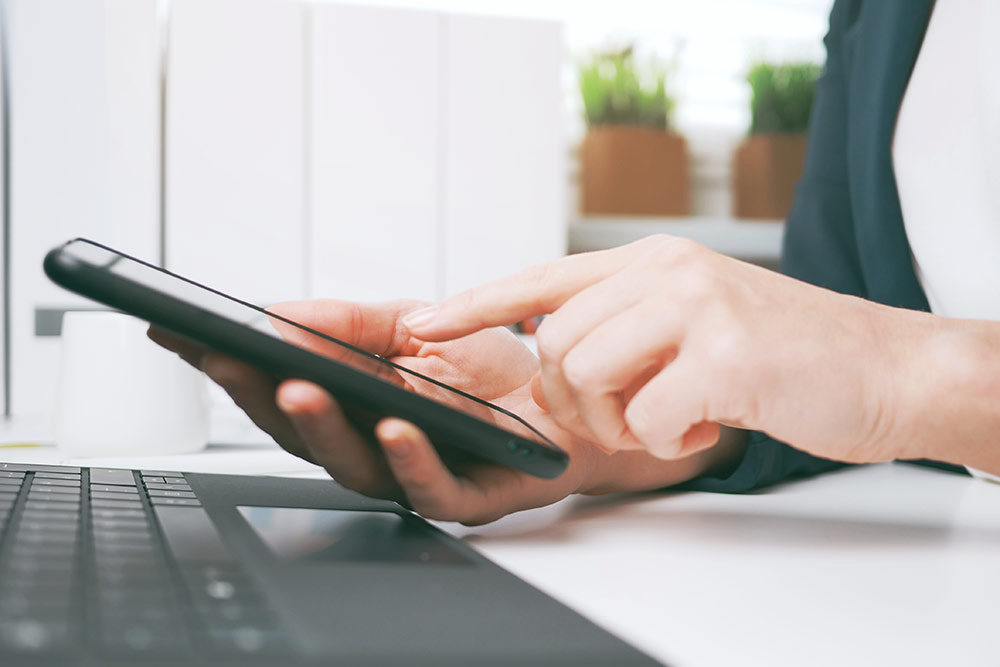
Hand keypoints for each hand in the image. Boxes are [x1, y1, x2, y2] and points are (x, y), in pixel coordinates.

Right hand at [149, 299, 732, 523]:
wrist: (571, 397)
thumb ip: (350, 319)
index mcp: (354, 408)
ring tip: (297, 386)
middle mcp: (374, 447)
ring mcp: (417, 474)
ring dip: (323, 428)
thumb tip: (280, 310)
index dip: (228, 367)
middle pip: (300, 433)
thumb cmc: (490, 370)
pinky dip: (410, 459)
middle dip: (257, 394)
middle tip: (222, 356)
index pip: (276, 390)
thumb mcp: (417, 324)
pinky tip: (394, 425)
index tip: (181, 332)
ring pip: (354, 466)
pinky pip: (431, 488)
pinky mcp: (469, 494)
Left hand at [402, 235, 938, 464]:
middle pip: (554, 344)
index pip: (541, 276)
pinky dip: (671, 439)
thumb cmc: (780, 353)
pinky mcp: (724, 355)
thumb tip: (550, 350)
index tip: (422, 325)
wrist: (884, 366)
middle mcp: (667, 271)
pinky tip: (713, 421)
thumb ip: (626, 321)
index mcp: (652, 260)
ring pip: (587, 375)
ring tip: (679, 414)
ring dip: (624, 420)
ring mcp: (696, 307)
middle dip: (577, 401)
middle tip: (634, 413)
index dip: (475, 303)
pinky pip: (647, 416)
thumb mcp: (694, 315)